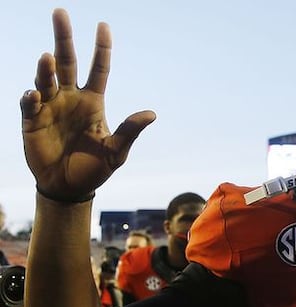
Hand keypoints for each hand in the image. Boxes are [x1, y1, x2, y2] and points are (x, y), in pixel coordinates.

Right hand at [19, 8, 154, 200]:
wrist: (70, 187)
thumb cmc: (95, 168)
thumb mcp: (116, 150)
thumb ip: (129, 131)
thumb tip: (151, 114)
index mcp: (93, 101)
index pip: (98, 68)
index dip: (101, 48)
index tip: (103, 25)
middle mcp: (71, 98)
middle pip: (67, 62)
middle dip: (63, 37)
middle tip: (60, 12)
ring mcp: (50, 107)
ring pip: (46, 79)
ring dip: (46, 68)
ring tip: (47, 58)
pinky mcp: (32, 121)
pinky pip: (29, 104)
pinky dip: (30, 98)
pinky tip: (34, 95)